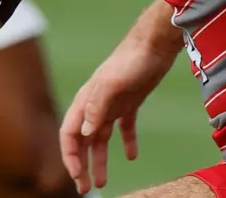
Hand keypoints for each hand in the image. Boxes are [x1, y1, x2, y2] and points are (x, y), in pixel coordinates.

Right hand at [58, 29, 177, 192]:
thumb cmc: (131, 60)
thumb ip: (97, 107)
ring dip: (99, 160)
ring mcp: (113, 104)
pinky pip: (125, 128)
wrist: (155, 44)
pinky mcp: (130, 102)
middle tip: (85, 188)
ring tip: (102, 181)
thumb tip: (85, 134)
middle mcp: (96, 105)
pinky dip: (127, 143)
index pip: (70, 134)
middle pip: (83, 141)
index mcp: (86, 100)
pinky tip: (132, 156)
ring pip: (101, 138)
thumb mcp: (112, 83)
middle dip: (81, 165)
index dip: (70, 157)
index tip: (76, 176)